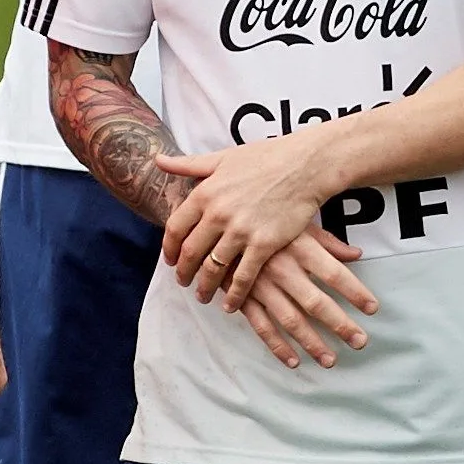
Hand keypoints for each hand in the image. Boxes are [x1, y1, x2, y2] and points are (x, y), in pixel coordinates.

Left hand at [157, 137, 337, 308]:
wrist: (305, 166)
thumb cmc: (266, 157)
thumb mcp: (222, 158)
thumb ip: (188, 164)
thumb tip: (158, 160)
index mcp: (205, 193)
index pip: (175, 228)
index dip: (169, 248)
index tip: (170, 260)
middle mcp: (218, 214)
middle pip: (190, 252)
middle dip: (183, 272)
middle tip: (183, 282)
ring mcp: (241, 231)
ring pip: (213, 268)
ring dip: (205, 287)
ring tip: (203, 296)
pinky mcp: (264, 244)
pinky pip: (243, 277)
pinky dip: (235, 295)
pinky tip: (230, 305)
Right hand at [227, 233, 378, 369]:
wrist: (216, 222)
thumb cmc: (263, 219)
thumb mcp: (296, 222)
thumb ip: (327, 241)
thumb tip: (356, 254)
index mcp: (299, 247)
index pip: (335, 273)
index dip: (355, 292)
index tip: (372, 308)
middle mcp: (282, 268)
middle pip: (316, 303)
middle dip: (340, 325)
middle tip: (359, 342)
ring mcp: (261, 285)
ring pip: (291, 320)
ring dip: (312, 343)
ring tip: (330, 360)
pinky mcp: (242, 297)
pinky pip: (261, 326)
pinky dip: (277, 346)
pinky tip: (293, 361)